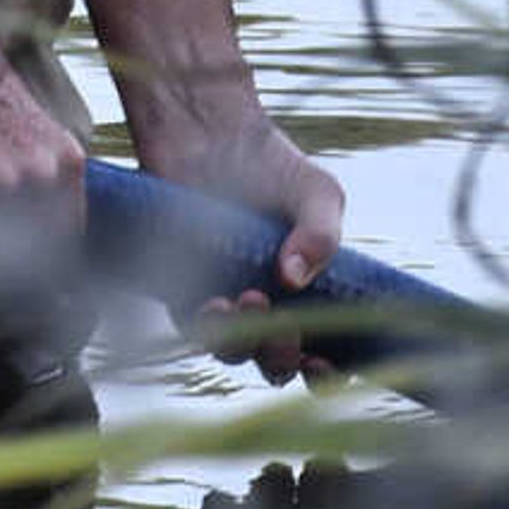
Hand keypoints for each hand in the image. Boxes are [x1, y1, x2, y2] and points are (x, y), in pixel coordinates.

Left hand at [132, 110, 344, 385]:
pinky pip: (192, 325)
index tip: (324, 362)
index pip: (322, 354)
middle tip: (286, 326)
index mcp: (307, 296)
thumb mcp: (317, 194)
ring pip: (233, 350)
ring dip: (243, 341)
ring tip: (250, 299)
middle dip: (282, 356)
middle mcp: (267, 308)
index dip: (326, 372)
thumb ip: (322, 235)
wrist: (210, 136)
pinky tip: (215, 301)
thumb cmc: (272, 166)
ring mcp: (224, 302)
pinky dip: (206, 324)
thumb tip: (295, 279)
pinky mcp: (183, 290)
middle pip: (275, 363)